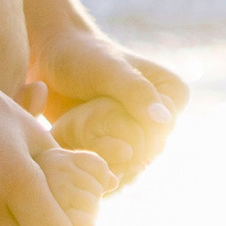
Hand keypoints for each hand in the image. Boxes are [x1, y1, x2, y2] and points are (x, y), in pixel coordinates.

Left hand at [37, 26, 186, 183]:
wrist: (52, 58)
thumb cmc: (81, 56)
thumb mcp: (108, 70)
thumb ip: (136, 91)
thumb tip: (164, 121)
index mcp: (173, 94)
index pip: (160, 133)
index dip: (130, 140)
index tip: (96, 132)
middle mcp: (163, 115)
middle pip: (146, 153)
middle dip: (116, 157)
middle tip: (83, 151)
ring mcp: (142, 130)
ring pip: (131, 165)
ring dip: (106, 167)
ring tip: (78, 158)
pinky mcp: (119, 141)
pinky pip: (116, 166)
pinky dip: (98, 169)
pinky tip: (78, 167)